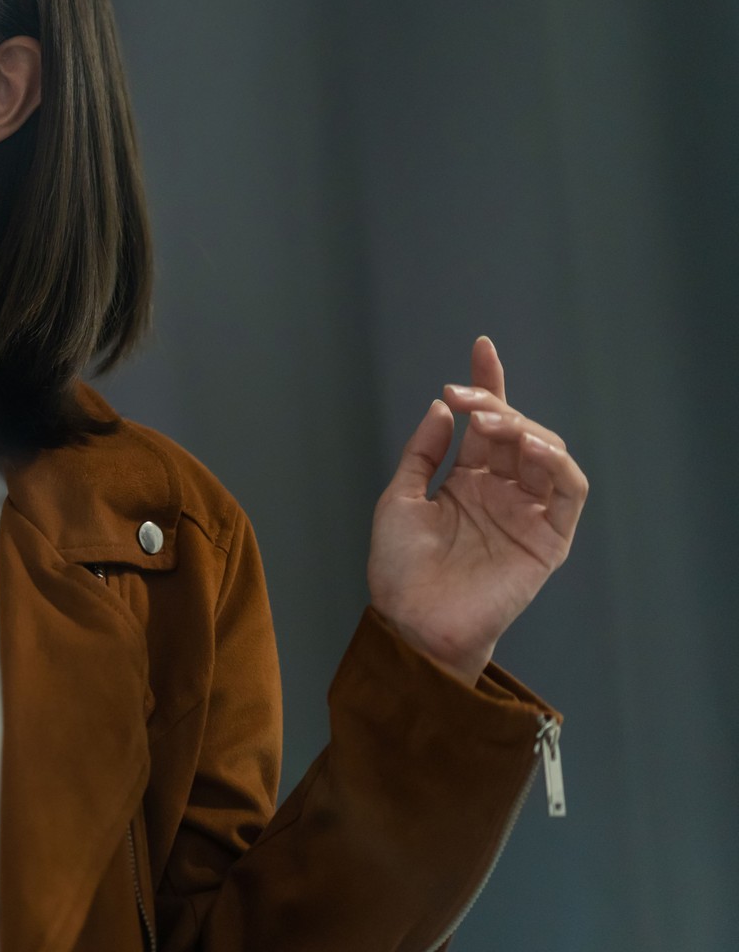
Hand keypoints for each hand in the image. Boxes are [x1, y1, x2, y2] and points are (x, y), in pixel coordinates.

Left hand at [367, 336, 588, 685]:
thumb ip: (425, 452)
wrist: (411, 621)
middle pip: (515, 432)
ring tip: (494, 423)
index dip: (488, 385)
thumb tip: (445, 409)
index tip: (482, 347)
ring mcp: (527, 513)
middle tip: (466, 398)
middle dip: (495, 404)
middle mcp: (501, 492)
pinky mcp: (550, 538)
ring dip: (525, 428)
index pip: (485, 425)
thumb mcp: (400, 498)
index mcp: (467, 481)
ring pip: (546, 453)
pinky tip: (529, 446)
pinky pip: (569, 492)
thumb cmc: (400, 568)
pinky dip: (556, 463)